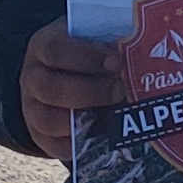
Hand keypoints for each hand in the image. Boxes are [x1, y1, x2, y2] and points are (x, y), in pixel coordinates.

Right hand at [19, 20, 123, 156]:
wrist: (63, 73)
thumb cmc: (87, 52)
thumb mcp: (93, 36)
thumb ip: (112, 39)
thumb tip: (151, 44)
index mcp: (43, 45)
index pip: (56, 49)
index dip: (86, 57)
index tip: (116, 62)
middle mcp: (32, 76)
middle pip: (50, 88)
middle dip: (89, 91)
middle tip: (120, 90)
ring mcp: (31, 108)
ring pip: (48, 120)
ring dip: (83, 120)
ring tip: (114, 115)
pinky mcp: (38, 134)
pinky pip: (52, 146)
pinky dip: (76, 146)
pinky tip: (100, 138)